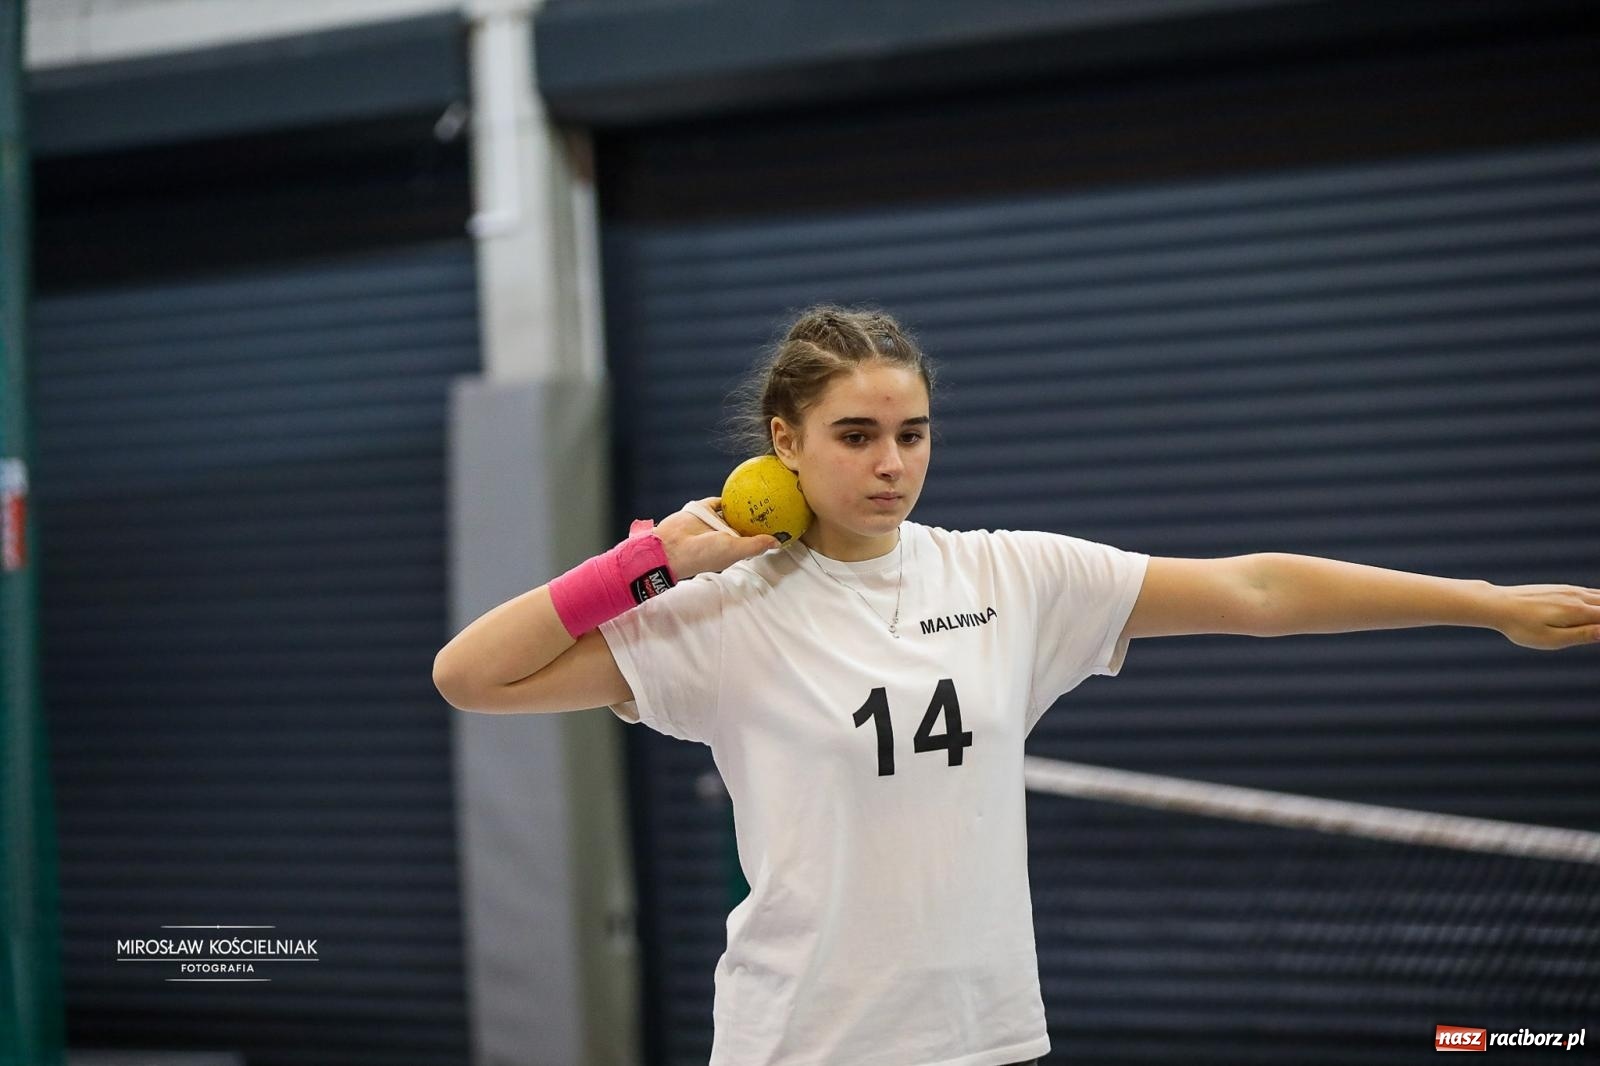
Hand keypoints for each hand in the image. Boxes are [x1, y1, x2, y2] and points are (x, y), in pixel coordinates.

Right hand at [656, 497, 779, 578]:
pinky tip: (742, 484)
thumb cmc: (704, 554)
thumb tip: (778, 542)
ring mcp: (713, 523)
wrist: (672, 545)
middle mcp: (724, 535)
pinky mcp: (703, 510)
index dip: (768, 534)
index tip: (784, 525)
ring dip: (745, 502)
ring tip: (763, 490)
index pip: (754, 540)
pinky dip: (727, 494)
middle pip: (745, 523)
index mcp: (733, 548)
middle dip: (759, 516)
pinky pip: (718, 500)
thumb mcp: (734, 550)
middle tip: (777, 503)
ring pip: (733, 510)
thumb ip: (755, 545)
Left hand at [1494, 583, 1599, 649]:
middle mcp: (1578, 597)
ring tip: (1598, 623)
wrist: (1497, 604)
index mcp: (1578, 612)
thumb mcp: (1551, 639)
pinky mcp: (1561, 588)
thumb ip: (1583, 635)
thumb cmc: (1521, 627)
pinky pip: (1590, 592)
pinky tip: (1597, 604)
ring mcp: (1569, 590)